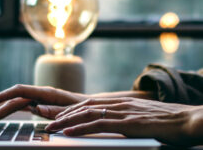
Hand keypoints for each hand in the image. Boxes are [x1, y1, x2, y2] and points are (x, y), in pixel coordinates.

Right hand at [0, 84, 87, 127]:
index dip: (4, 95)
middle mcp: (39, 94)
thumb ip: (55, 110)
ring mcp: (37, 99)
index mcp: (46, 93)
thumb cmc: (82, 109)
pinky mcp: (37, 105)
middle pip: (13, 101)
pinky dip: (7, 112)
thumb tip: (35, 108)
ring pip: (13, 104)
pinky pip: (19, 108)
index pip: (20, 90)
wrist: (89, 107)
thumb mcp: (70, 111)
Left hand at [46, 97, 202, 145]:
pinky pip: (98, 124)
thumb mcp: (140, 116)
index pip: (90, 103)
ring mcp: (122, 112)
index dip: (72, 109)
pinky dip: (81, 128)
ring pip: (87, 113)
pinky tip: (69, 133)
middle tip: (49, 121)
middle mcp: (118, 104)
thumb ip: (125, 117)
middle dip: (64, 114)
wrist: (187, 120)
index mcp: (120, 102)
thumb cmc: (166, 121)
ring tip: (53, 128)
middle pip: (84, 106)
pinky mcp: (127, 123)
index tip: (60, 116)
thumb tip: (115, 124)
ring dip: (67, 121)